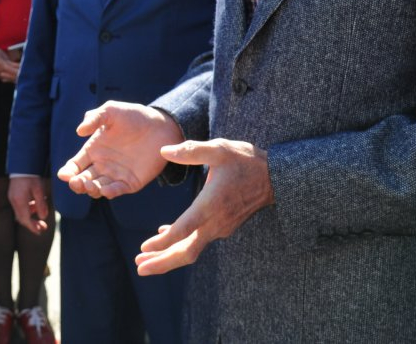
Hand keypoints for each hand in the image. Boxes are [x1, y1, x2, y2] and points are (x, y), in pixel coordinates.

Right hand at [9, 175, 51, 233]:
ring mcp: (12, 198)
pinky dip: (27, 210)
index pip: (25, 219)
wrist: (21, 164)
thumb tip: (43, 217)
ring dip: (30, 216)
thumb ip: (41, 204)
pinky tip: (34, 205)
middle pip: (21, 218)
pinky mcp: (12, 195)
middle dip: (32, 224)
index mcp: (19, 200)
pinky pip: (19, 207)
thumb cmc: (31, 176)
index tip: (40, 231)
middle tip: (42, 227)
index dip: (32, 227)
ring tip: (40, 213)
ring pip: (20, 213)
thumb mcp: (39, 189)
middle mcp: (13, 201)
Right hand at [57, 101, 183, 199]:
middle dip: (77, 184)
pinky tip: (104, 190)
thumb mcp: (111, 111)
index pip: (75, 165)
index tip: (64, 175)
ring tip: (90, 185)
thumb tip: (79, 131)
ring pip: (97, 188)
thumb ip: (94, 118)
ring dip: (91, 190)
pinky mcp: (130, 183)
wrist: (160, 126)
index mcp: (93, 150)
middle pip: (83, 180)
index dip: (68, 171)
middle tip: (76, 182)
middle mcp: (101, 165)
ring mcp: (115, 175)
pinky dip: (109, 192)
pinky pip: (116, 190)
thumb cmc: (133, 116)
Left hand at [134, 138, 272, 276]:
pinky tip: (165, 236)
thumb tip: (164, 150)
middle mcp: (216, 222)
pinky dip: (180, 243)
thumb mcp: (219, 149)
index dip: (163, 243)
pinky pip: (199, 240)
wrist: (276, 178)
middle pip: (187, 252)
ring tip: (144, 259)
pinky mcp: (224, 226)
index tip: (144, 247)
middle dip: (162, 262)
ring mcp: (221, 227)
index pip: (184, 231)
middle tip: (139, 267)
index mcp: (211, 205)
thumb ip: (191, 151)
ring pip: (192, 249)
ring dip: (168, 256)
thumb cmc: (247, 161)